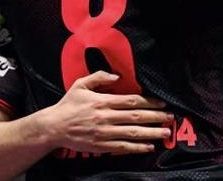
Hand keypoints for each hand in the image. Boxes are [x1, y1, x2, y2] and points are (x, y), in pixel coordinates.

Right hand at [41, 71, 172, 154]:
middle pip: (136, 117)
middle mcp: (106, 117)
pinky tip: (148, 146)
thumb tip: (117, 75)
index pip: (131, 101)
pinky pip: (122, 147)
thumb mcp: (81, 84)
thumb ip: (99, 77)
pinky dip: (137, 147)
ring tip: (165, 133)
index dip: (149, 102)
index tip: (162, 103)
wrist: (52, 128)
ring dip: (151, 133)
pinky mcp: (100, 146)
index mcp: (103, 101)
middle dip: (156, 117)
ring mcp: (104, 133)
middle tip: (171, 117)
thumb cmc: (68, 105)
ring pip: (132, 133)